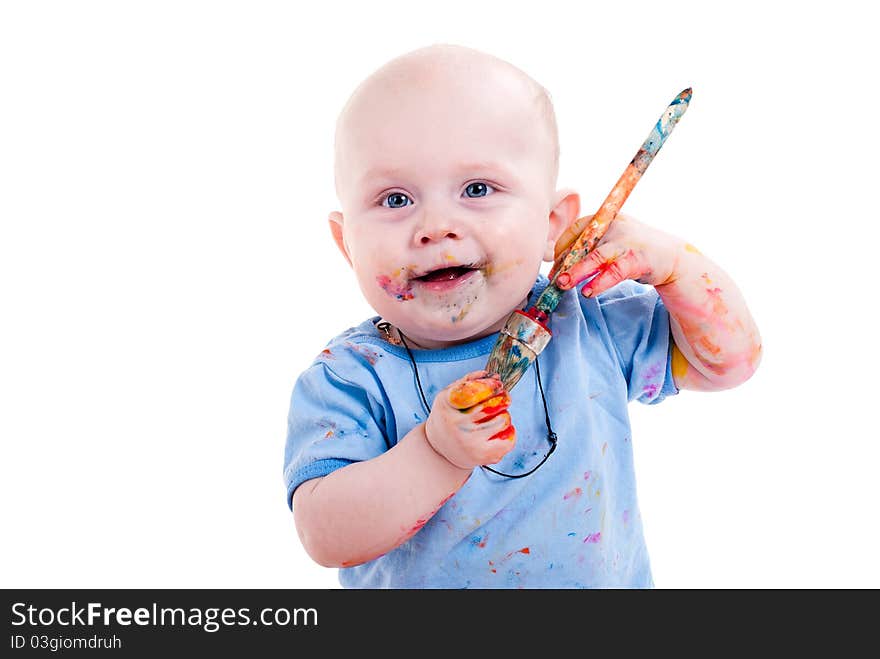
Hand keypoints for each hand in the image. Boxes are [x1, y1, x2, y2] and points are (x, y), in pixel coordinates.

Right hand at [425, 370, 515, 469]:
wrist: (439, 449)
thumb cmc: (448, 416)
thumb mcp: (449, 394)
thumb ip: (469, 381)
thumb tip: (493, 375)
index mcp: (448, 405)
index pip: (474, 392)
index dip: (491, 386)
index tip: (497, 383)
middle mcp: (458, 426)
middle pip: (493, 405)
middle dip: (503, 397)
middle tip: (502, 397)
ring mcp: (471, 443)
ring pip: (504, 420)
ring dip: (503, 414)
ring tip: (494, 417)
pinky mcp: (483, 456)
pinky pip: (509, 439)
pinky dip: (509, 431)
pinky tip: (498, 430)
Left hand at [554, 213, 681, 296]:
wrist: (671, 256)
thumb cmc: (633, 249)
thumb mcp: (610, 241)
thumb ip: (589, 247)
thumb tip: (559, 264)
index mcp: (604, 219)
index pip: (575, 230)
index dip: (561, 248)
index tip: (554, 265)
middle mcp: (614, 227)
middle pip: (582, 243)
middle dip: (565, 262)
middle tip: (553, 278)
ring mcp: (625, 242)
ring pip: (596, 257)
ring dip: (577, 272)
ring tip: (563, 284)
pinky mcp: (636, 259)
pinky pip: (614, 272)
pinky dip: (599, 282)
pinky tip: (588, 292)